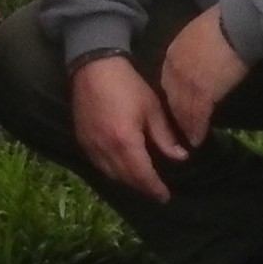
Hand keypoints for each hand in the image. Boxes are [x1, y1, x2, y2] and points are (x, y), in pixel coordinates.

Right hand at [69, 55, 191, 203]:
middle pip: (125, 178)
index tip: (165, 196)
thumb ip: (165, 137)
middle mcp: (105, 149)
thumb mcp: (151, 108)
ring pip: (110, 174)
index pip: (142, 175)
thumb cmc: (127, 85)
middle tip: (156, 191)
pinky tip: (120, 167)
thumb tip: (180, 157)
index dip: (154, 188)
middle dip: (141, 187)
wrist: (93, 67)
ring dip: (126, 181)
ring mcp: (90, 145)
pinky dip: (111, 170)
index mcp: (125, 141)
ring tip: (140, 181)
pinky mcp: (82, 140)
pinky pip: (97, 164)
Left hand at [159, 7, 252, 147]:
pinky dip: (197, 129)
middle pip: (172, 97)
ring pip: (182, 109)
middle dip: (176, 114)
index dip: (174, 95)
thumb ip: (194, 51)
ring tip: (190, 138)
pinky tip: (197, 138)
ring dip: (186, 126)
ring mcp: (187, 83)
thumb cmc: (223, 24)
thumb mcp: (198, 35)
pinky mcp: (203, 94)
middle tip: (180, 129)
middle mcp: (175, 69)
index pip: (168, 81)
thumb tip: (200, 59)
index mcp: (173, 53)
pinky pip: (197, 116)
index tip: (177, 106)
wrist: (235, 26)